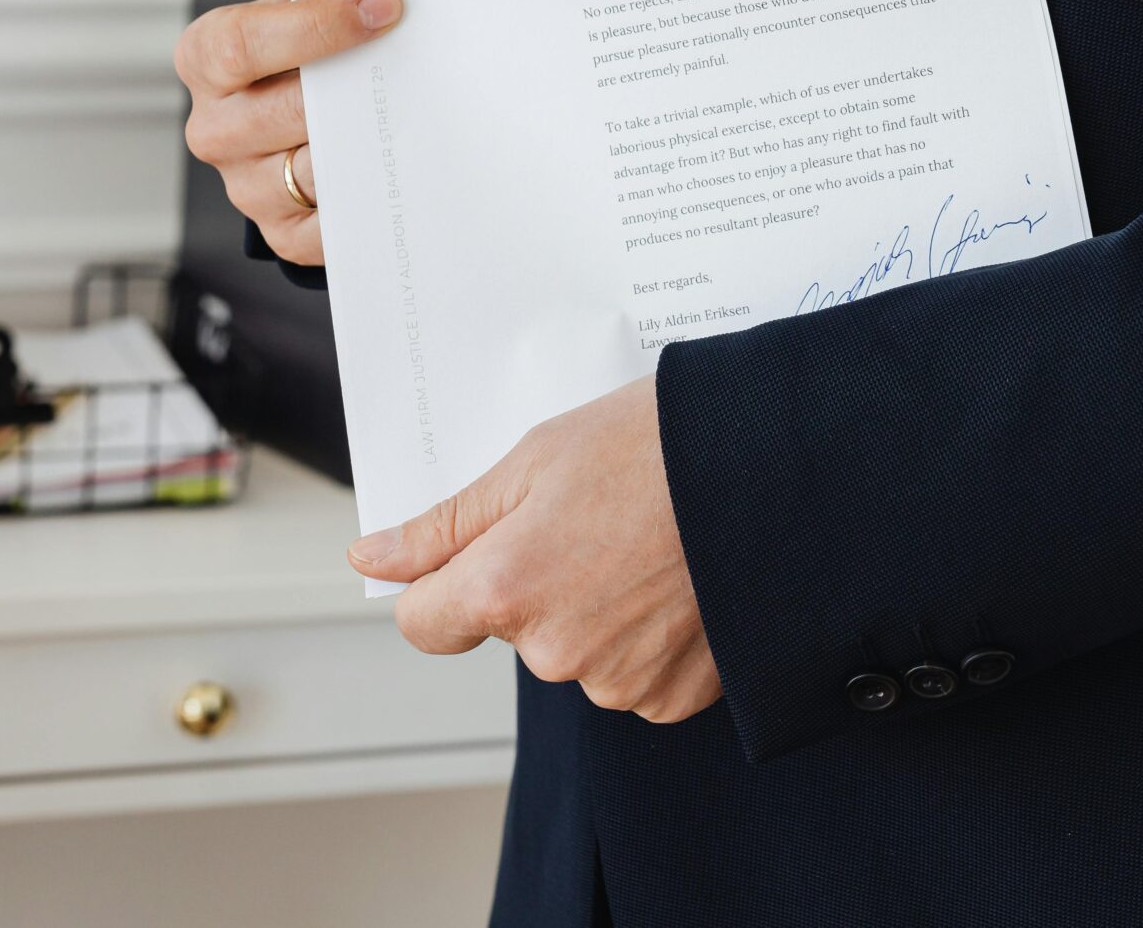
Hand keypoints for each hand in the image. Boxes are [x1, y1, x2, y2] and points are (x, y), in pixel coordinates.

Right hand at [175, 0, 401, 266]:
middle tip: (413, 66)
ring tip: (415, 117)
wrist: (291, 119)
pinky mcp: (281, 230)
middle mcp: (214, 127)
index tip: (383, 6)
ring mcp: (244, 185)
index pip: (242, 43)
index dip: (317, 24)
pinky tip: (401, 172)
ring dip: (367, 146)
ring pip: (311, 170)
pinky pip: (328, 228)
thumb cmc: (299, 56)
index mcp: (206, 59)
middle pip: (283, 111)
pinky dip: (367, 202)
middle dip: (354, 88)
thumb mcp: (297, 11)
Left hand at [351, 375, 720, 723]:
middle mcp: (554, 652)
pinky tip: (676, 584)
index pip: (424, 621)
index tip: (490, 547)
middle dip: (537, 585)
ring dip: (597, 613)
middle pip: (510, 633)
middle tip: (596, 522)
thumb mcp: (533, 460)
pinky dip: (648, 639)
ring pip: (574, 655)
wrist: (768, 465)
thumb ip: (444, 524)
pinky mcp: (672, 697)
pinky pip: (633, 676)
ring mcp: (617, 682)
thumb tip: (374, 560)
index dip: (446, 579)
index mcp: (504, 589)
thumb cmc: (653, 446)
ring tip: (647, 548)